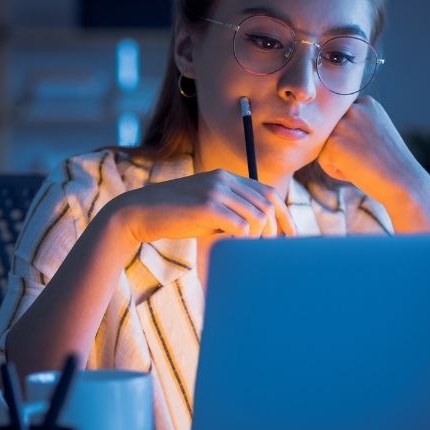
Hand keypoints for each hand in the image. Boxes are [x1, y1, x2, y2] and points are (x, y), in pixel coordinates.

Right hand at [108, 169, 296, 243]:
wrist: (139, 213)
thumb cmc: (171, 216)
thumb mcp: (203, 208)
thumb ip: (227, 211)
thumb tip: (255, 230)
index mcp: (225, 177)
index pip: (267, 192)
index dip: (283, 214)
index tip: (291, 236)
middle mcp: (223, 179)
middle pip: (267, 202)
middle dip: (276, 229)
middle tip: (273, 250)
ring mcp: (215, 191)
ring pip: (257, 215)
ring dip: (259, 238)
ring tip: (250, 252)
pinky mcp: (207, 206)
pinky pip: (241, 226)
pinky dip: (243, 241)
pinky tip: (235, 250)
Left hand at [317, 95, 429, 200]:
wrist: (404, 182)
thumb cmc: (390, 162)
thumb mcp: (376, 132)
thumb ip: (355, 124)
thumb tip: (322, 124)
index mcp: (366, 103)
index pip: (341, 121)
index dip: (353, 140)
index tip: (372, 148)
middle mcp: (354, 108)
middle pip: (330, 131)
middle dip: (344, 148)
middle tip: (367, 157)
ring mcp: (343, 124)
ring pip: (324, 145)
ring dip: (339, 159)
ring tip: (362, 163)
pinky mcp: (333, 142)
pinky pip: (323, 160)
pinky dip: (336, 171)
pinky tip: (357, 171)